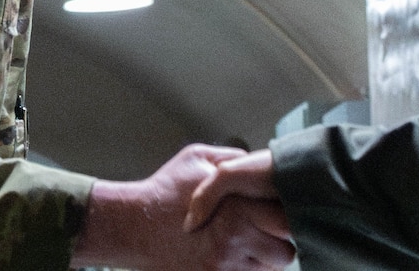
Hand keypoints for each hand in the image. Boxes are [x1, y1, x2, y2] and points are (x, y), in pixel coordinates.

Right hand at [75, 144, 293, 270]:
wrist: (132, 226)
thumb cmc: (163, 191)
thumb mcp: (196, 158)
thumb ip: (232, 159)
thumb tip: (258, 162)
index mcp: (236, 206)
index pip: (285, 217)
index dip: (287, 213)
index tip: (278, 209)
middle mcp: (235, 240)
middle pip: (285, 252)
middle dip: (281, 242)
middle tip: (269, 233)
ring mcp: (224, 267)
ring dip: (265, 261)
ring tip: (251, 246)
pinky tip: (237, 258)